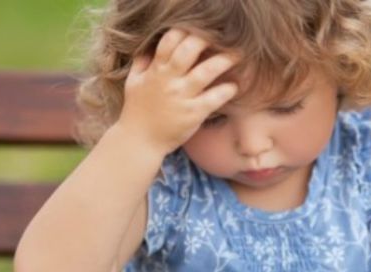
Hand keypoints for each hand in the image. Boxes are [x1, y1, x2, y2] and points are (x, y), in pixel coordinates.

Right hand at [116, 29, 238, 154]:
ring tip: (236, 56)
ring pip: (204, 72)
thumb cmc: (136, 112)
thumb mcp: (133, 83)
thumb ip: (141, 63)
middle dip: (206, 40)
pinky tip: (234, 86)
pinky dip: (225, 91)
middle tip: (222, 37)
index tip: (199, 30)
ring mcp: (181, 97)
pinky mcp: (193, 114)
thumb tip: (150, 47)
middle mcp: (168, 81)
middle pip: (188, 51)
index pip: (170, 41)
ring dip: (222, 62)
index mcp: (155, 71)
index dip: (185, 31)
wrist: (139, 142)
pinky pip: (213, 99)